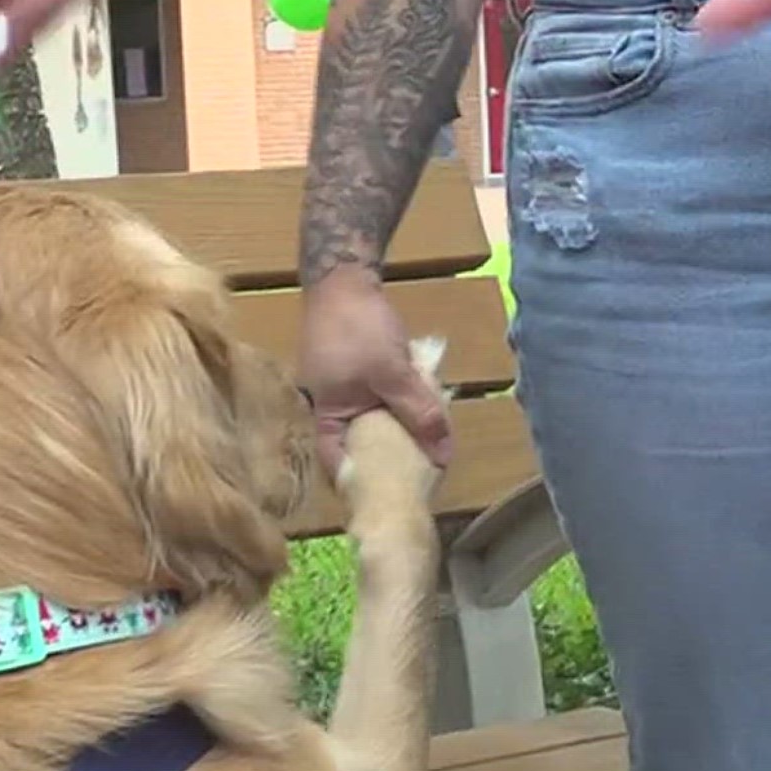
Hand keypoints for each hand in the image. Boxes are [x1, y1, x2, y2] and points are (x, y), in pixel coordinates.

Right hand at [300, 268, 454, 476]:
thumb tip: (442, 454)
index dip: (358, 482)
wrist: (343, 273)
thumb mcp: (393, 374)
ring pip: (371, 417)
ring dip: (396, 427)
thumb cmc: (359, 327)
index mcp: (327, 412)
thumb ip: (418, 413)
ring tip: (426, 444)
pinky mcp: (354, 367)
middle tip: (418, 474)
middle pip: (357, 442)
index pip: (336, 461)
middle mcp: (329, 403)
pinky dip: (397, 403)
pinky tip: (422, 406)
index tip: (386, 496)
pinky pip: (377, 395)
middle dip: (386, 456)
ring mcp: (340, 383)